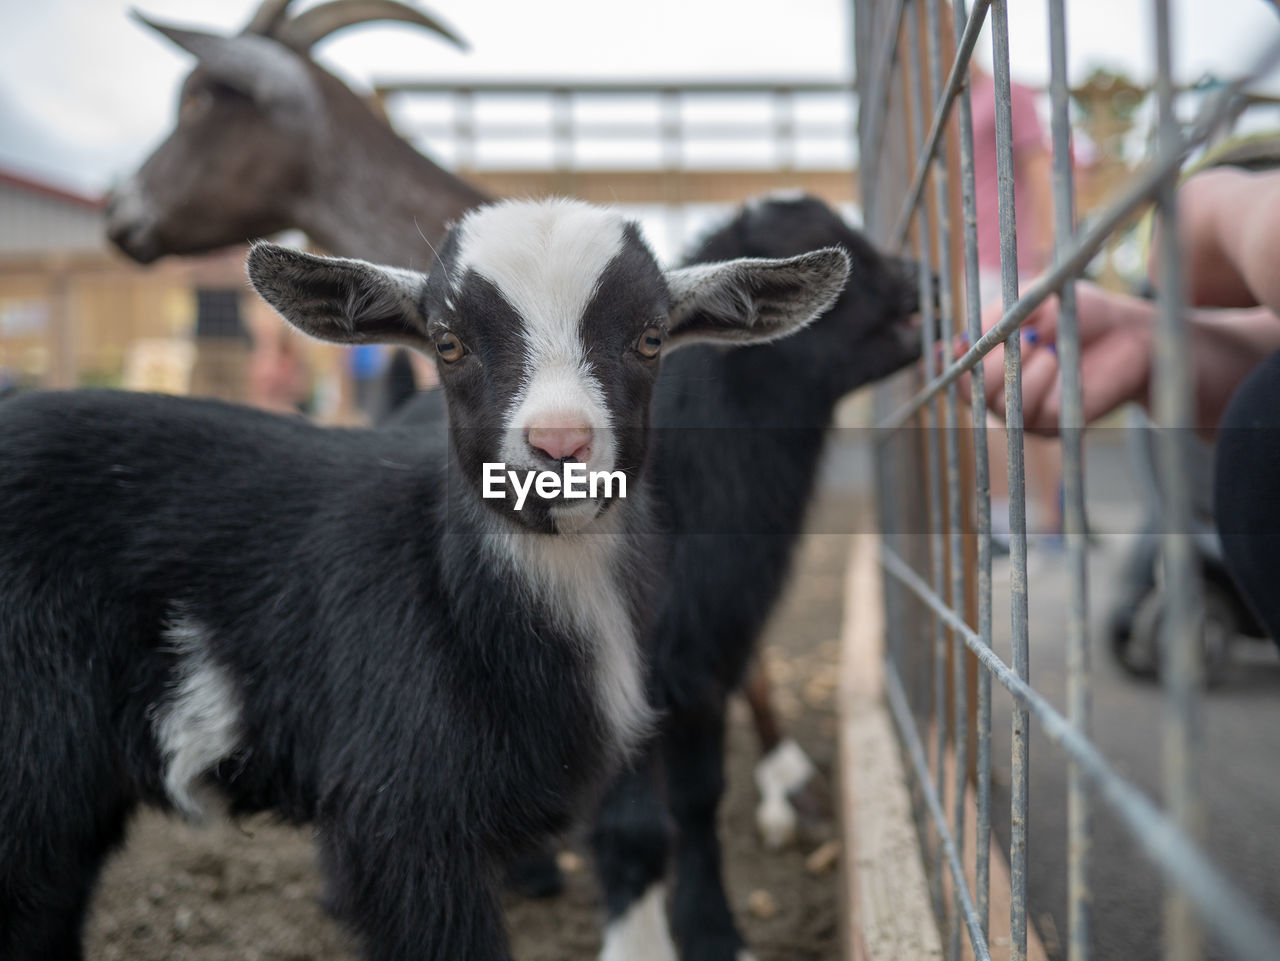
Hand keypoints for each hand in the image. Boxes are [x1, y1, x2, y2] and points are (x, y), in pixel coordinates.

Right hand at [953, 281, 1153, 434]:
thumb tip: (960, 340)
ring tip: (1049, 349)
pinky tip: (1061, 364)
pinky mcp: (1054, 425)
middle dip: (994, 363)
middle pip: (971, 392)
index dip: (953, 361)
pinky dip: (1047, 384)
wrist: (1132, 331)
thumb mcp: (1033, 300)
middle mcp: (1002, 390)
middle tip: (1028, 339)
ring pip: (1001, 405)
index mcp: (991, 360)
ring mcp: (1025, 411)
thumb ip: (997, 318)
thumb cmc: (1081, 312)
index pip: (956, 371)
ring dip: (1023, 373)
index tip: (962, 342)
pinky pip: (1035, 412)